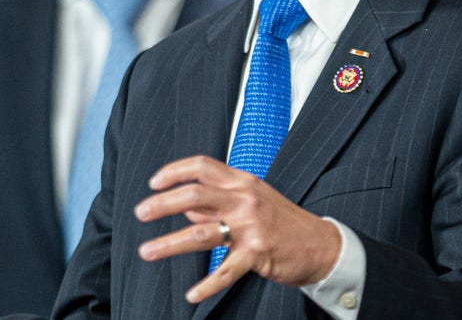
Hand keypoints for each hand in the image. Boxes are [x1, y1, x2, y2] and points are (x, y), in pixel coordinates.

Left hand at [135, 155, 340, 303]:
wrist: (321, 245)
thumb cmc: (284, 222)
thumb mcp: (254, 201)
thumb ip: (220, 203)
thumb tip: (185, 209)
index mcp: (243, 182)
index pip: (203, 166)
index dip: (175, 171)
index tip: (154, 182)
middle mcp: (245, 199)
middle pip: (195, 194)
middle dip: (162, 203)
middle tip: (141, 212)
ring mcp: (252, 226)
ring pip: (201, 234)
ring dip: (169, 244)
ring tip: (146, 252)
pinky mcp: (258, 253)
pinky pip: (225, 271)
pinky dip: (207, 285)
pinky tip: (191, 294)